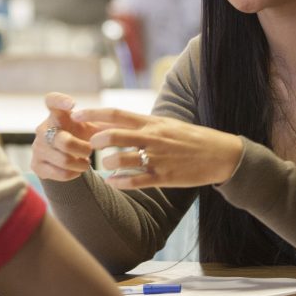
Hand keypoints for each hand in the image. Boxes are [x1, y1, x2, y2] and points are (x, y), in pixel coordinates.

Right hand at [30, 92, 101, 181]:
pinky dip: (73, 174)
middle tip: (90, 151)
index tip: (73, 104)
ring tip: (86, 162)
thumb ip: (107, 124)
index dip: (60, 100)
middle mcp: (43, 129)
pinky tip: (76, 170)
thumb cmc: (81, 136)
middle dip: (83, 149)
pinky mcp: (36, 164)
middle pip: (64, 141)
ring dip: (81, 164)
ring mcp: (38, 147)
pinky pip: (59, 172)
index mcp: (57, 114)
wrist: (65, 156)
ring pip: (64, 160)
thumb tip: (126, 124)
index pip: (51, 100)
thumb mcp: (93, 128)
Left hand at [71, 107, 243, 189]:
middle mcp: (152, 138)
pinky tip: (111, 181)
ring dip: (108, 162)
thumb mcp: (166, 124)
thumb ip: (141, 123)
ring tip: (104, 164)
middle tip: (87, 144)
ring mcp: (157, 158)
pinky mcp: (164, 177)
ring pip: (122, 160)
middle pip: (115, 135)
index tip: (75, 114)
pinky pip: (136, 180)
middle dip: (96, 139)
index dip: (93, 113)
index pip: (116, 114)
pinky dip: (120, 182)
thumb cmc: (190, 137)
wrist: (220, 154)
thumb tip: (113, 120)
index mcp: (151, 122)